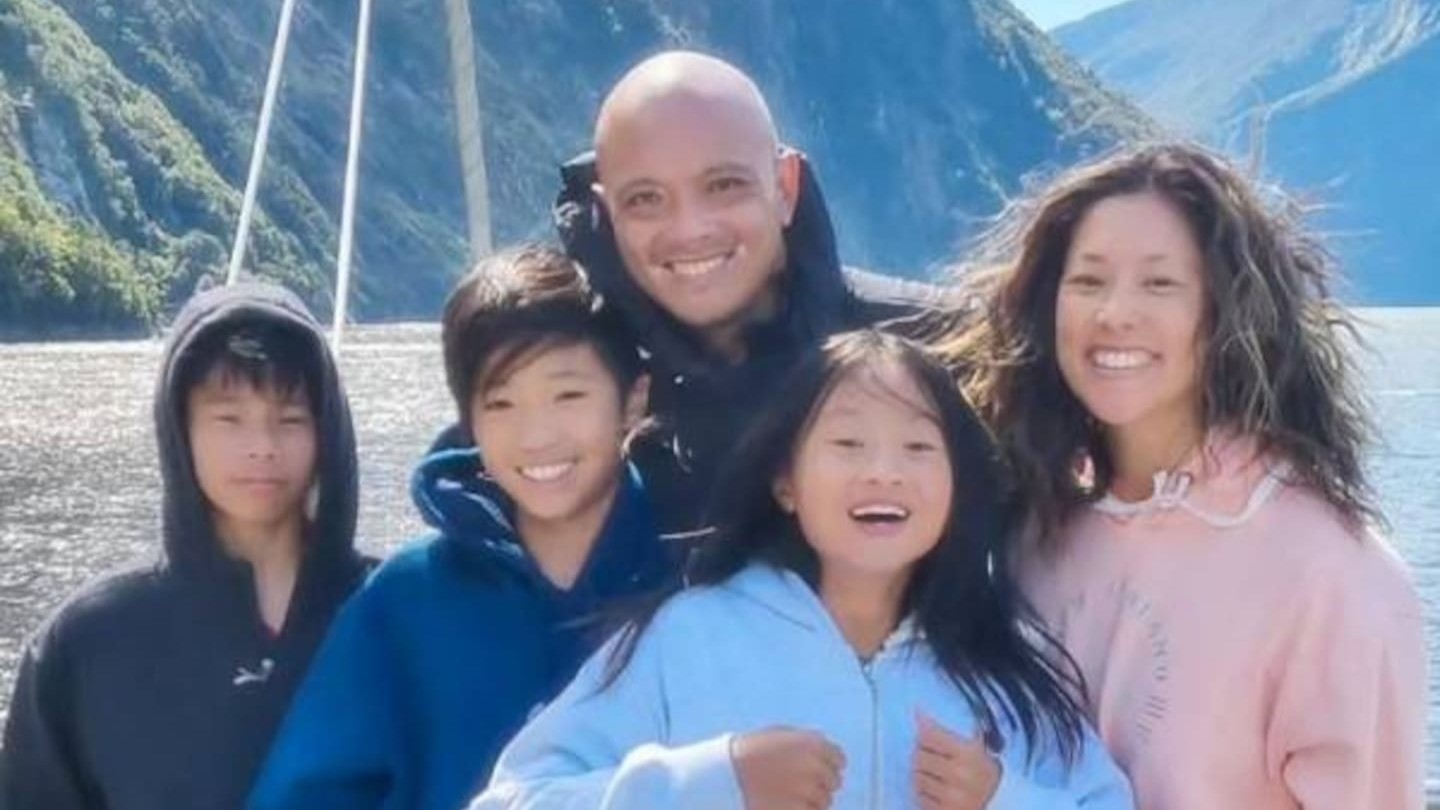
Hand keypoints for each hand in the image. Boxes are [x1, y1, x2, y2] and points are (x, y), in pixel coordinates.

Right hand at [731, 726, 845, 809]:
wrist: (725, 775)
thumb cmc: (750, 752)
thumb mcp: (779, 736)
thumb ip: (807, 742)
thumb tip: (829, 755)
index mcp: (813, 744)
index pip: (839, 759)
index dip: (828, 765)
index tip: (815, 771)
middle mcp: (815, 766)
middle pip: (834, 782)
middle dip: (820, 784)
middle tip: (797, 785)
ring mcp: (807, 791)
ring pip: (824, 801)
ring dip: (810, 800)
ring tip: (786, 794)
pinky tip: (783, 803)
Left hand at [913, 712, 1001, 809]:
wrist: (999, 804)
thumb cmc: (982, 771)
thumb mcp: (974, 747)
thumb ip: (945, 731)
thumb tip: (916, 712)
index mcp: (968, 753)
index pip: (928, 736)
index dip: (923, 736)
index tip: (926, 739)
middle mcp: (959, 774)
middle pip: (918, 757)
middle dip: (921, 756)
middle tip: (931, 758)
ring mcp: (951, 795)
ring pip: (917, 778)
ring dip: (921, 775)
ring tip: (935, 776)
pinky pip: (919, 797)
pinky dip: (924, 793)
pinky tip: (936, 791)